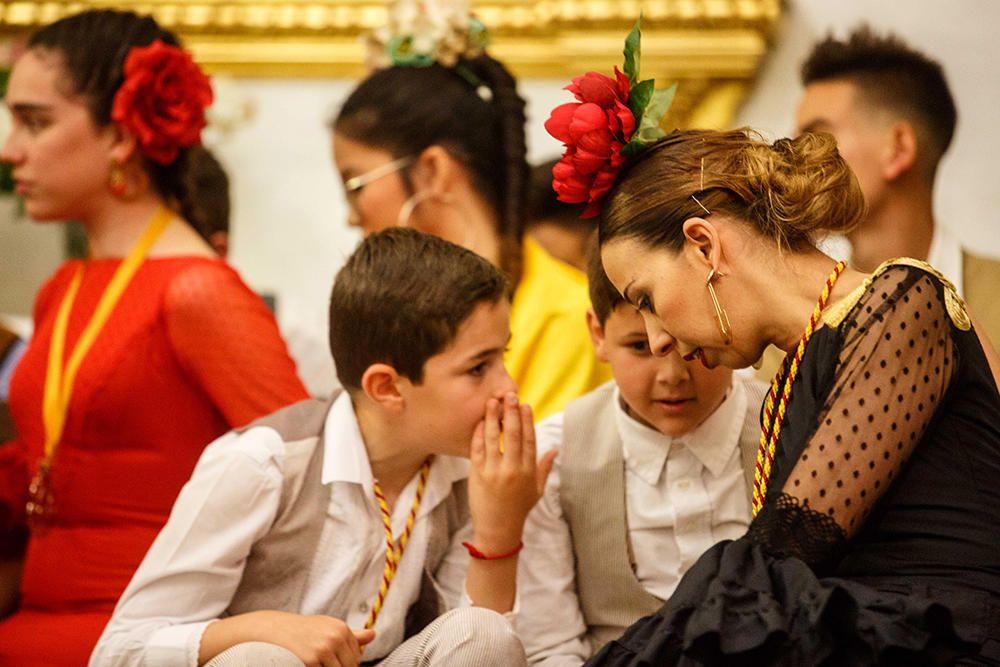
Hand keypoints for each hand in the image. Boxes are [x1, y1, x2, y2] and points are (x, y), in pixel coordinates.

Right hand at [203, 611, 374, 666]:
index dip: (343, 663)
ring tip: (311, 661)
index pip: (356, 658)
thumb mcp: (324, 627)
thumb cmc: (297, 630)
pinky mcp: (312, 661)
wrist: (268, 629)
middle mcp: (336, 637)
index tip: (327, 660)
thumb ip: (350, 635)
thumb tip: (373, 635)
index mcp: (341, 629)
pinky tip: (303, 663)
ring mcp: (324, 649)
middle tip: (318, 661)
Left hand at [468, 393, 556, 552]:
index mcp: (528, 471)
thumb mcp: (537, 490)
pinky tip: (480, 422)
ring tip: (492, 402)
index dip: (527, 421)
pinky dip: (478, 434)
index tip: (525, 405)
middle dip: (511, 413)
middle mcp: (512, 469)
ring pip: (493, 439)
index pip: (529, 440)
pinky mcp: (478, 474)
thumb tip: (554, 450)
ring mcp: (494, 471)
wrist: (497, 530)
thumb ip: (545, 468)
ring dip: (492, 418)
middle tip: (510, 395)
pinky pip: (477, 449)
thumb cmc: (518, 510)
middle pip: (512, 435)